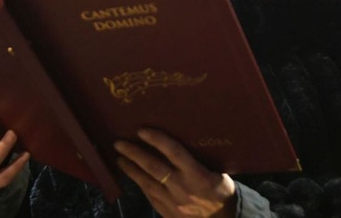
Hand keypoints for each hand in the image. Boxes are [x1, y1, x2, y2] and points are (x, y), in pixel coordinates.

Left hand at [115, 128, 236, 216]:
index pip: (174, 152)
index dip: (157, 140)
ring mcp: (173, 202)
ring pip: (147, 183)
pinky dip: (140, 184)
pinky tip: (133, 177)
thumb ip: (198, 160)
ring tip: (119, 159)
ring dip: (131, 170)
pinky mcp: (167, 214)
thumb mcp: (217, 172)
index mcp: (197, 174)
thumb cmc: (221, 192)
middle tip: (119, 143)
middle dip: (134, 154)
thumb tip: (182, 141)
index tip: (142, 131)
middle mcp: (182, 187)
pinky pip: (150, 196)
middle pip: (153, 167)